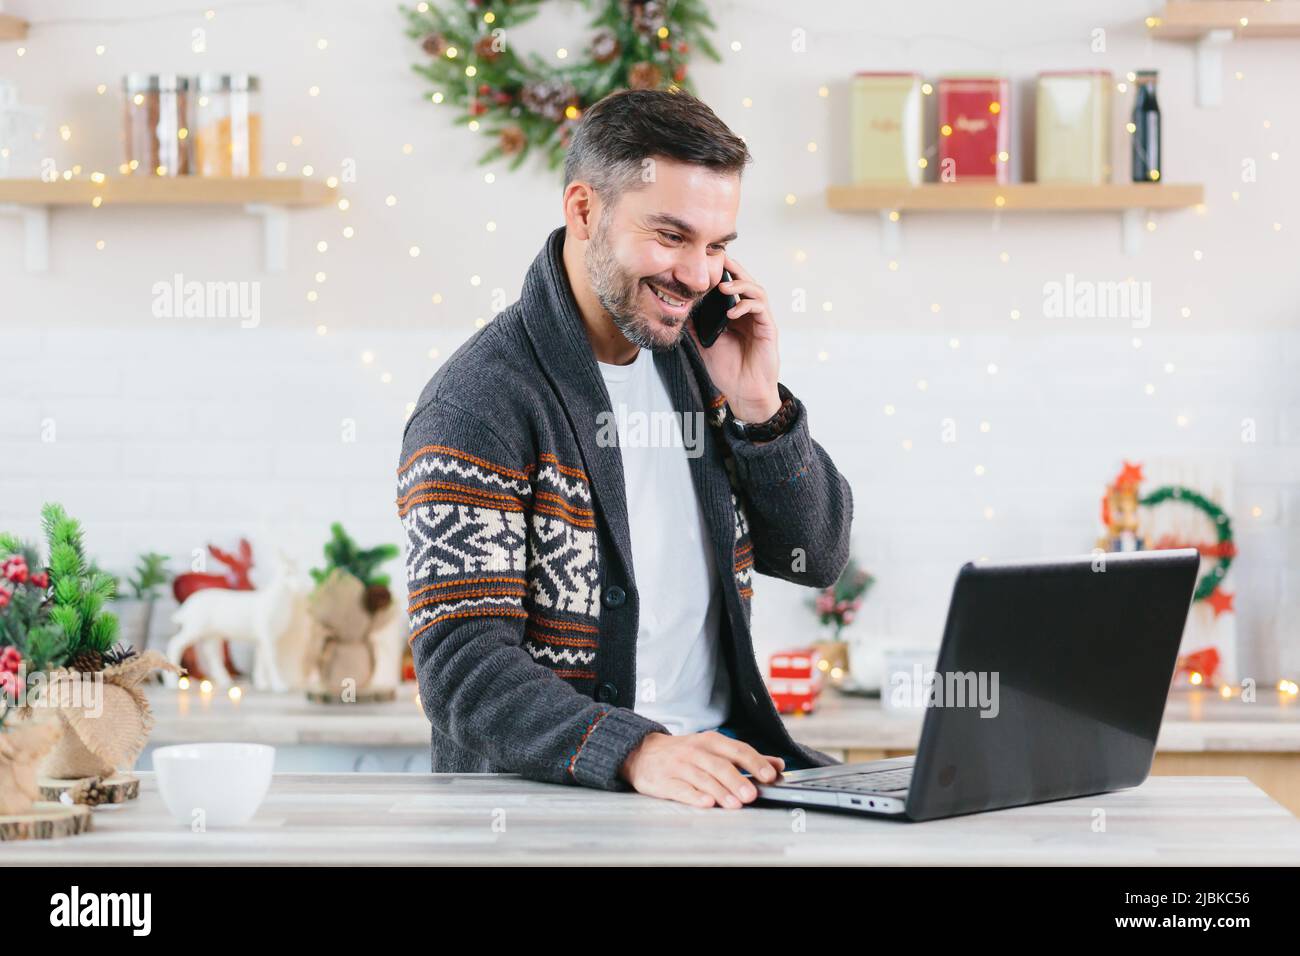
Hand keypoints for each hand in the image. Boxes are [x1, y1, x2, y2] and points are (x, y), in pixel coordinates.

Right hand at [619, 731, 785, 808]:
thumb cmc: (684, 752)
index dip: (755, 762)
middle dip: (737, 780)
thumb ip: (745, 757)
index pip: (737, 749)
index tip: (771, 775)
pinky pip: (680, 789)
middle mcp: (695, 751)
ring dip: (720, 791)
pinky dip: (694, 796)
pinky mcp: (663, 781)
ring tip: (735, 804)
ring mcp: (678, 766)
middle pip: (720, 765)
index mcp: (710, 741)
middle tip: (752, 794)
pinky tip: (706, 803)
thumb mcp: (713, 748)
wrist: (641, 752)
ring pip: (702, 778)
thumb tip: (778, 764)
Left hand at [687, 256, 780, 422]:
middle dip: (734, 269)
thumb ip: (696, 327)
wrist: (744, 392)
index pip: (730, 287)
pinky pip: (761, 309)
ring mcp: (759, 320)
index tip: (707, 263)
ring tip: (724, 287)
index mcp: (735, 315)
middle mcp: (748, 314)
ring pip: (756, 290)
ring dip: (741, 285)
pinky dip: (746, 305)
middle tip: (720, 259)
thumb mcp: (705, 345)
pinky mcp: (768, 329)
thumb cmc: (728, 370)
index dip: (722, 273)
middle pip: (745, 282)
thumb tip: (680, 310)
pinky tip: (732, 313)